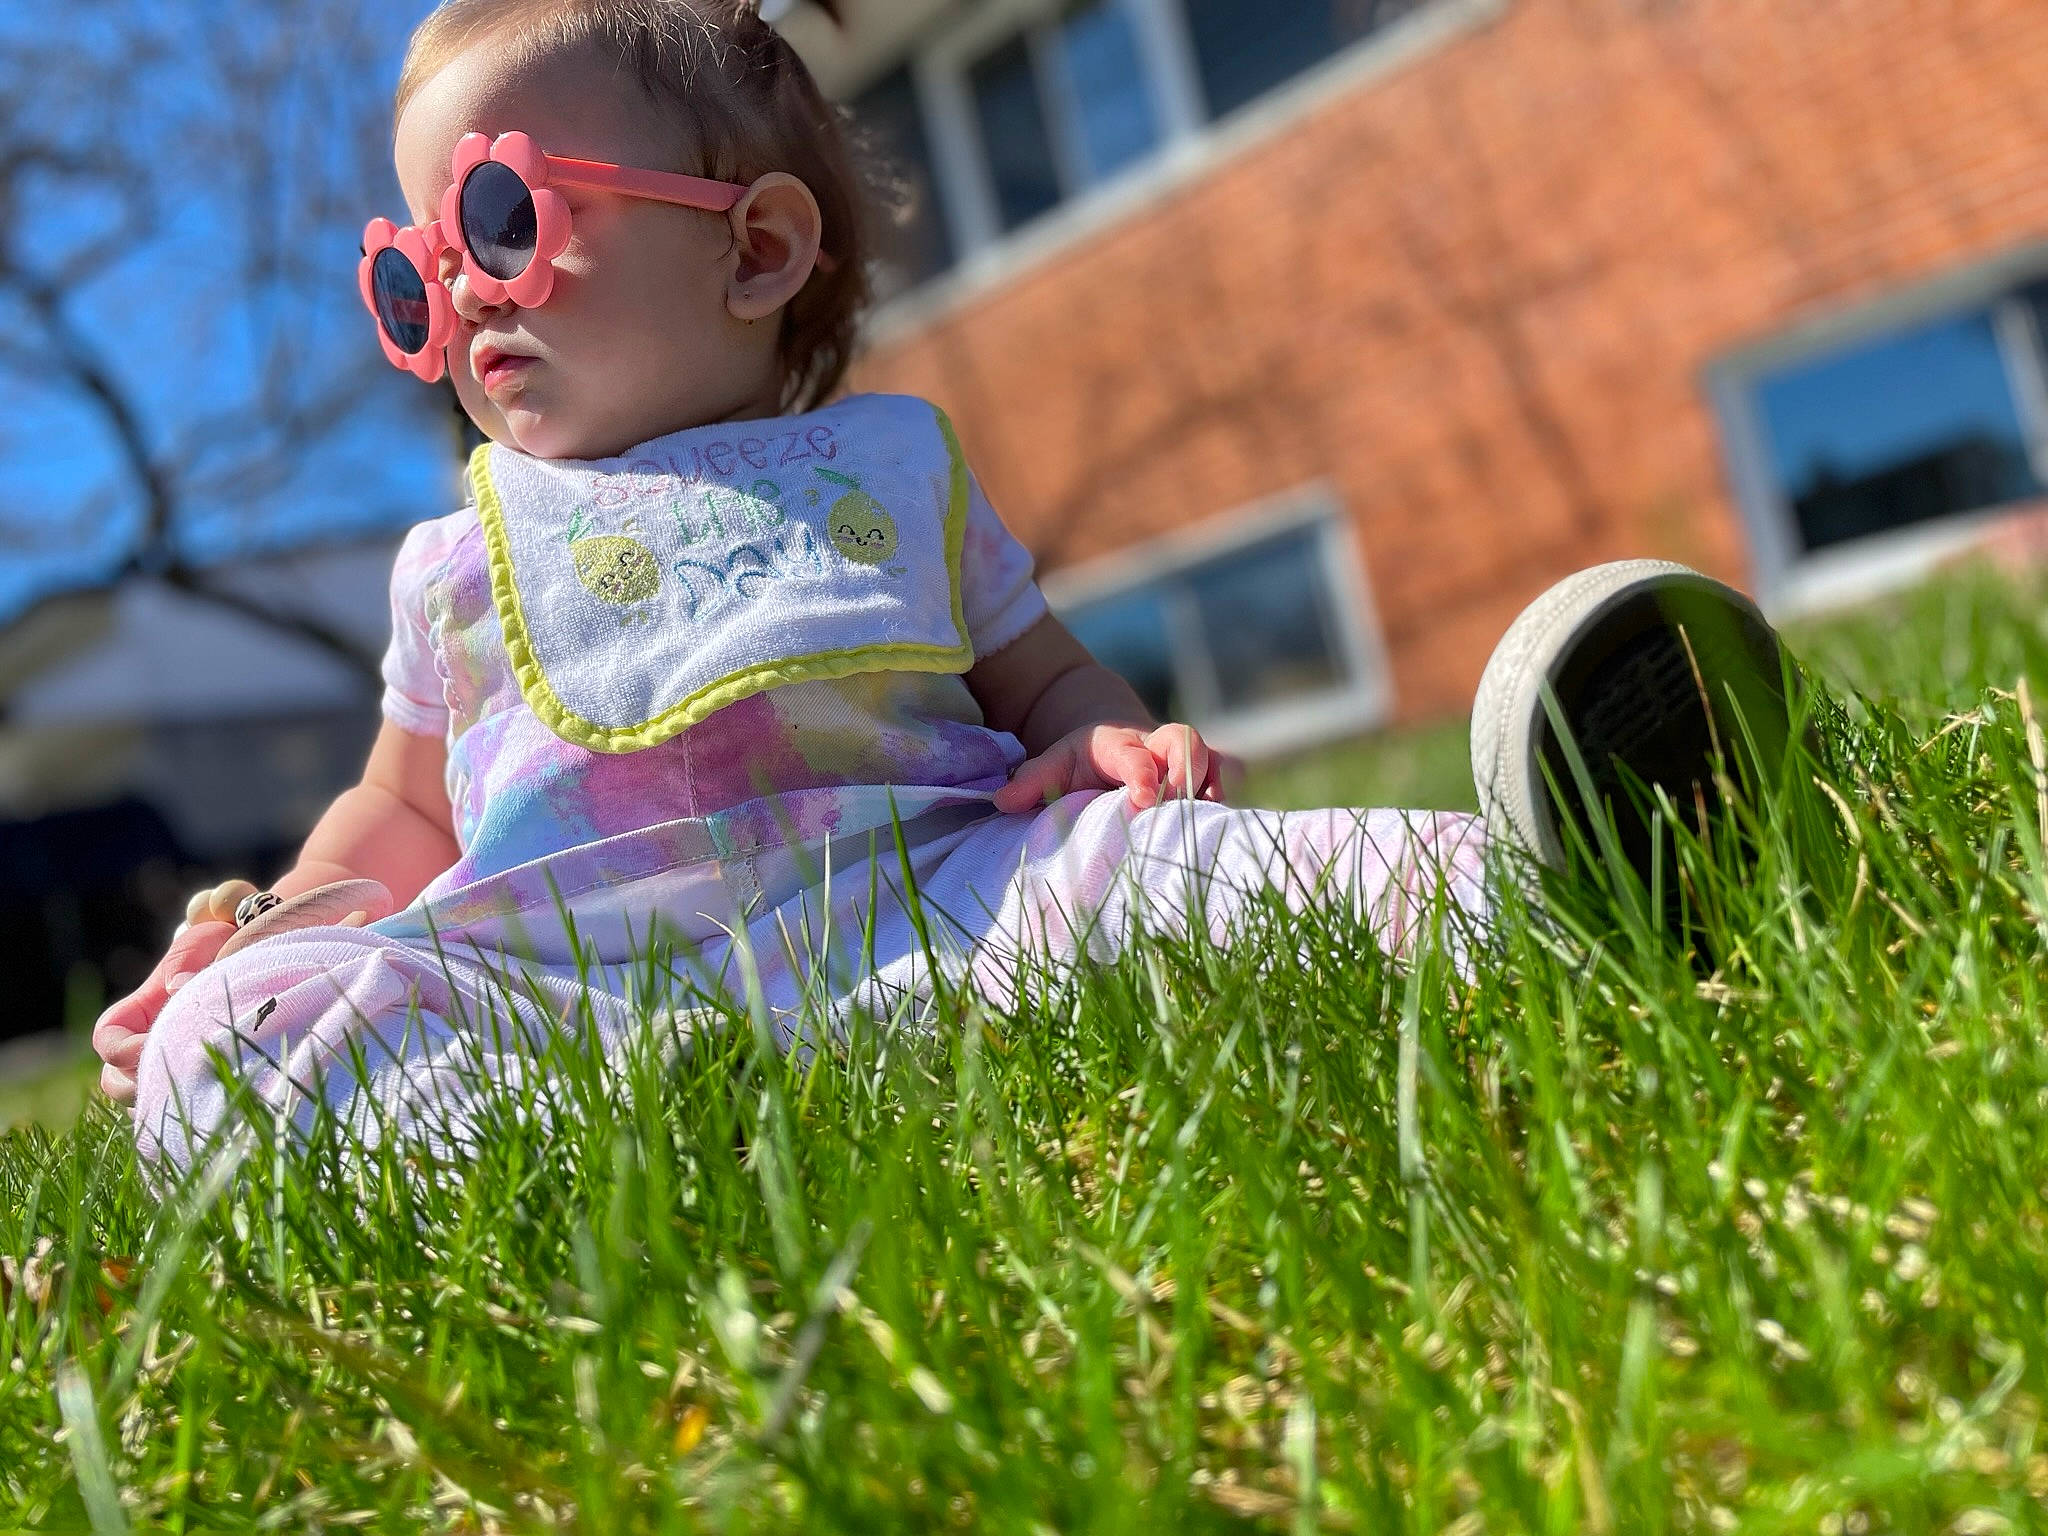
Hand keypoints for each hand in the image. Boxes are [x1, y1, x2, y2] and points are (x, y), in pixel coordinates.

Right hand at [92, 917, 235, 1105]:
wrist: (243, 964)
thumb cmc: (216, 950)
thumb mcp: (201, 944)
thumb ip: (186, 961)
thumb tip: (178, 988)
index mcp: (134, 1015)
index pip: (107, 1040)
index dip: (124, 1050)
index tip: (158, 1045)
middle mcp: (140, 1046)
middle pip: (116, 1083)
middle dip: (140, 1086)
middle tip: (182, 1079)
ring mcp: (163, 1068)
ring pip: (145, 1102)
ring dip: (166, 1101)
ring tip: (203, 1092)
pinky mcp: (191, 1086)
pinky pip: (178, 1110)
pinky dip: (190, 1109)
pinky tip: (219, 1101)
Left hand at [992, 722, 1238, 812]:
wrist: (1112, 740)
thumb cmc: (1079, 762)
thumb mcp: (1051, 765)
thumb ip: (1030, 781)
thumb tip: (1001, 801)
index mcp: (1117, 743)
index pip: (1133, 754)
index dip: (1142, 773)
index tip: (1143, 800)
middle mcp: (1156, 745)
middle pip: (1185, 740)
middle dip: (1187, 769)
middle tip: (1178, 803)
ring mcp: (1186, 760)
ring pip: (1217, 758)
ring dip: (1216, 784)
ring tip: (1207, 813)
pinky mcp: (1206, 775)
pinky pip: (1229, 778)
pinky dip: (1229, 797)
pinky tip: (1216, 827)